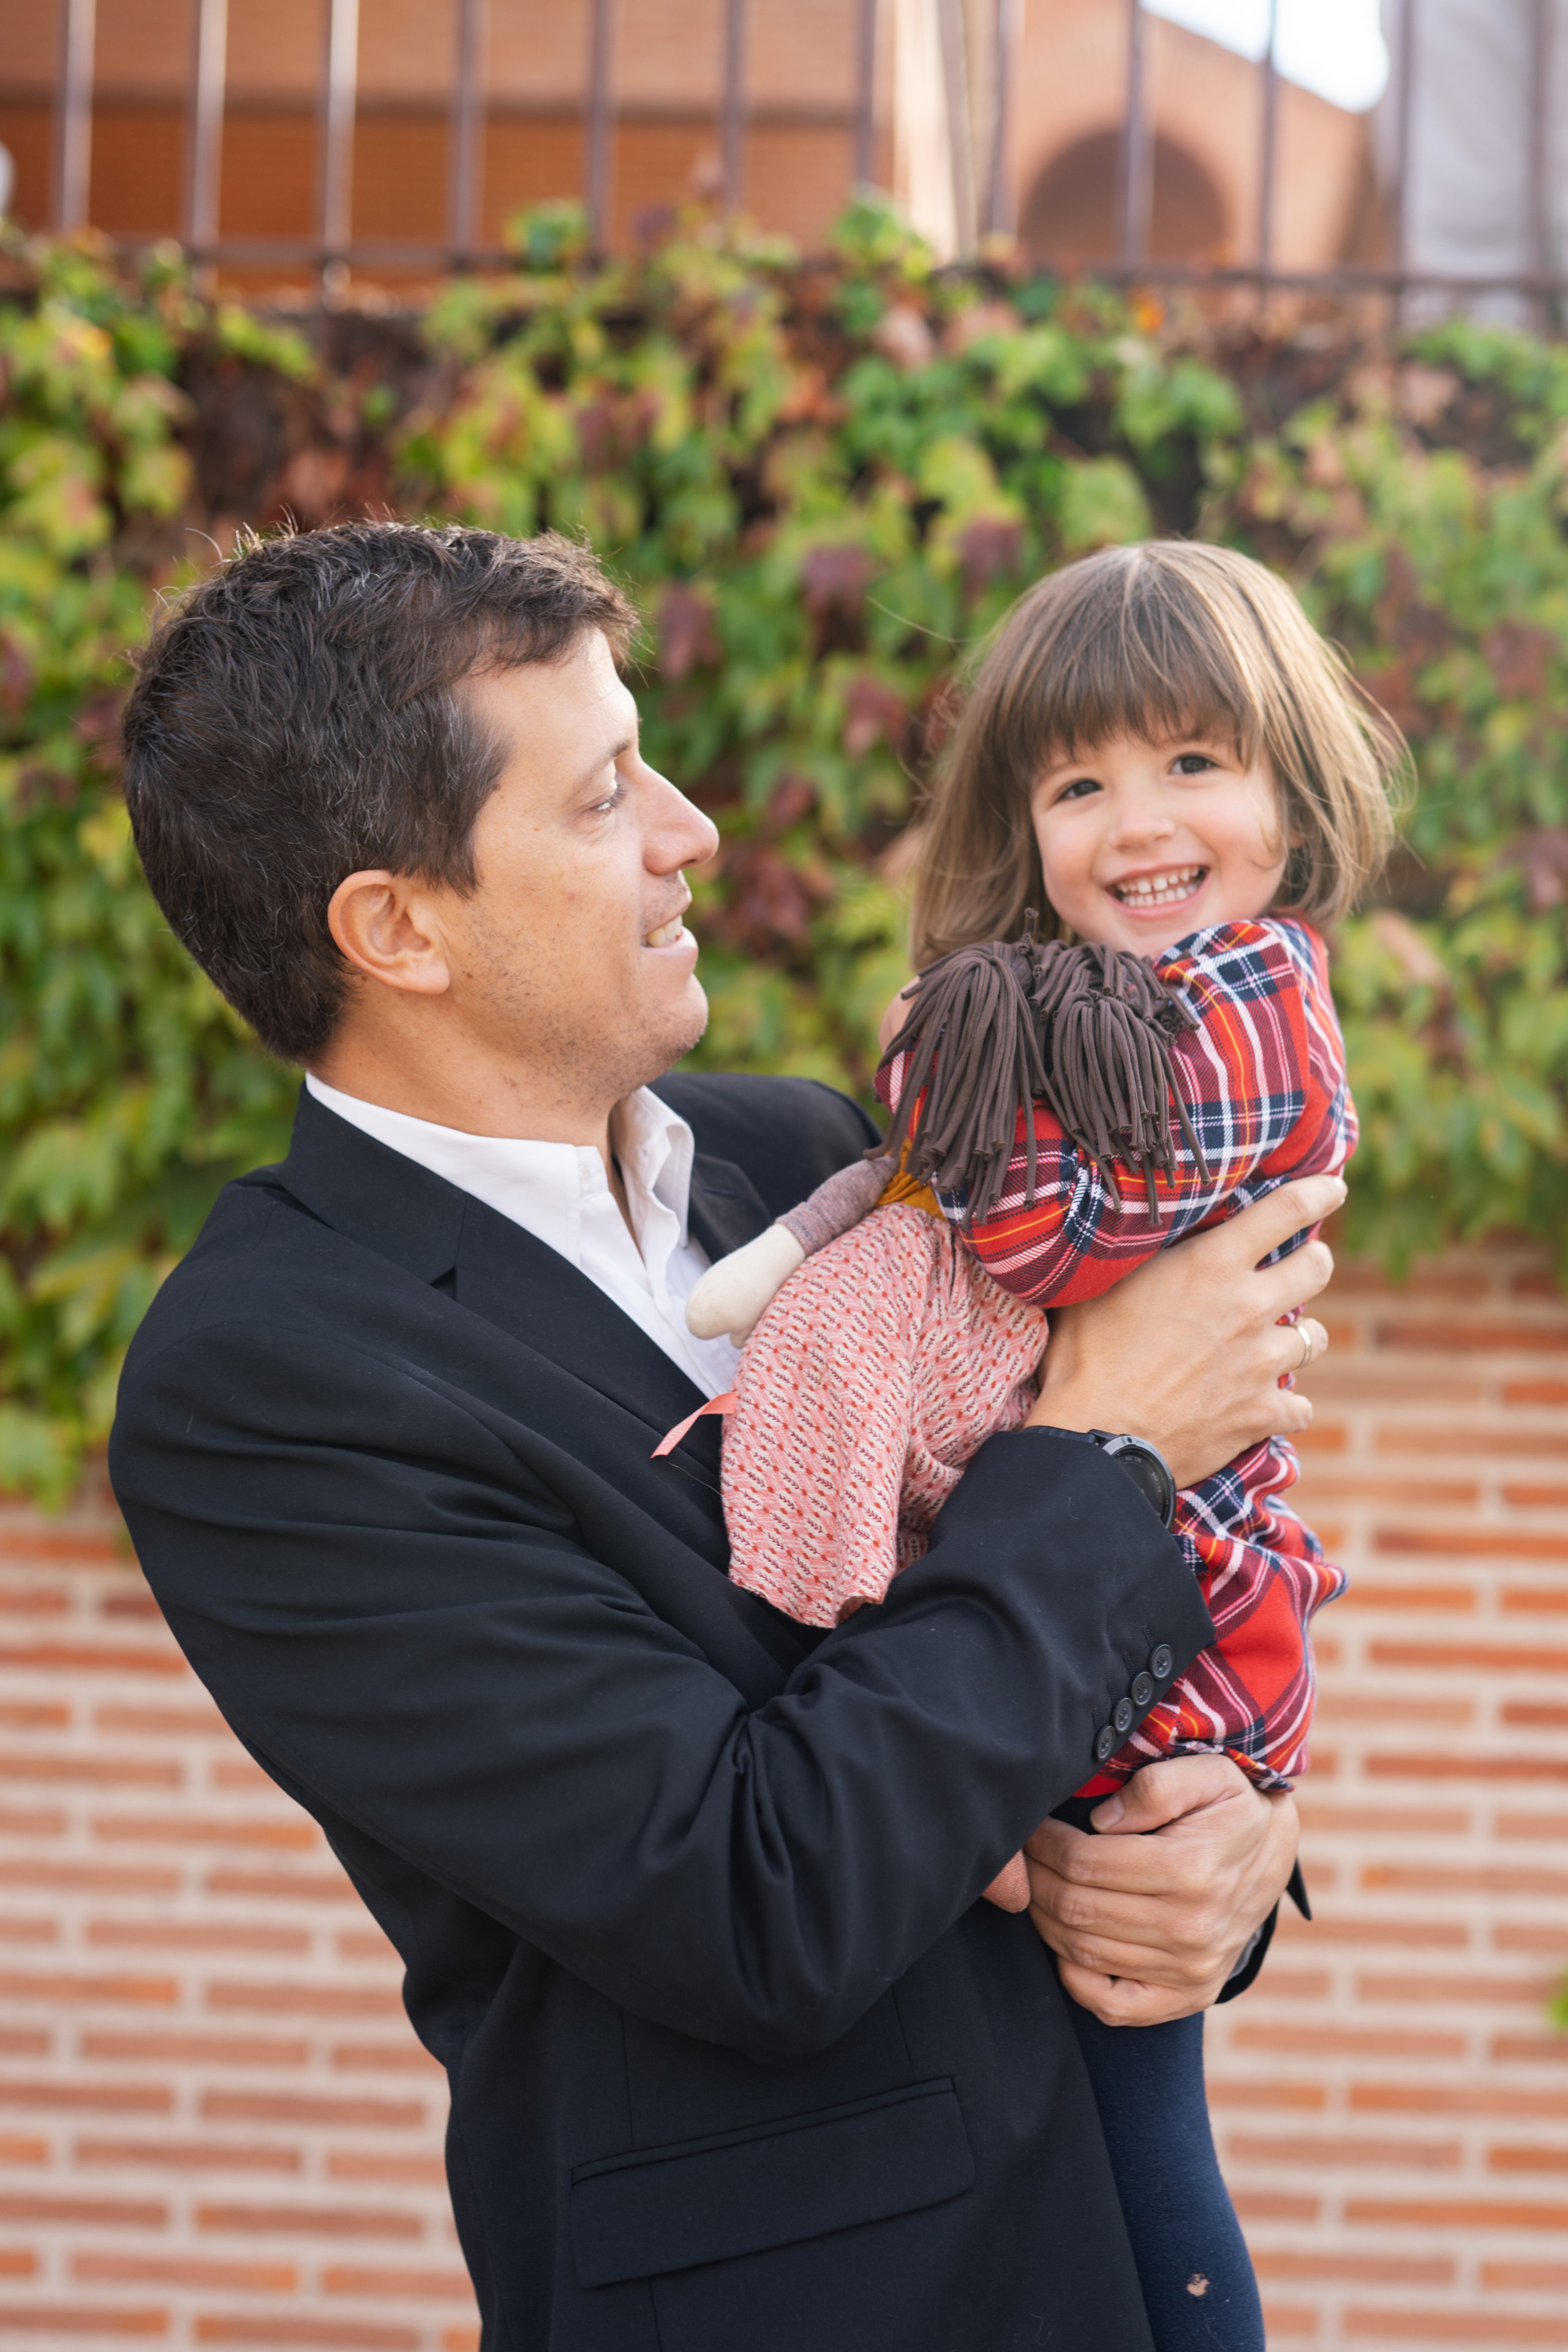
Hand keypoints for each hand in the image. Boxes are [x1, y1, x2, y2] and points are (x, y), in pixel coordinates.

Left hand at [1024, 1754, 1298, 2026]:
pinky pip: (1113, 2007)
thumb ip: (1155, 1787)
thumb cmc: (1230, 1808)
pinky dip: (1075, 1981)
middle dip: (1035, 1879)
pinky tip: (1065, 1944)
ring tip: (1037, 1886)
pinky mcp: (1189, 1996)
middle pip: (1076, 1909)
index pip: (1084, 1864)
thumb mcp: (1208, 1773)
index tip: (1031, 1828)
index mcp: (1191, 1870)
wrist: (1273, 1855)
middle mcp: (1191, 1929)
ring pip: (1083, 1953)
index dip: (1044, 1845)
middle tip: (1022, 1857)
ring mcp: (1191, 1971)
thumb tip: (1100, 1821)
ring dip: (1044, 1919)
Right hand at [1026, 1173, 1343, 1487]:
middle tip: (1300, 1264)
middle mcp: (1249, 1308)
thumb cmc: (1085, 1356)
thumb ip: (1138, 1256)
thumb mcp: (1103, 1284)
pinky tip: (1268, 1403)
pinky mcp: (1260, 1414)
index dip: (1318, 1193)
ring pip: (1313, 1337)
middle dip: (1312, 1261)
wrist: (1096, 1438)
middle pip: (1315, 1268)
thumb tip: (1131, 1229)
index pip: (1285, 1212)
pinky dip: (1286, 1404)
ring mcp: (1261, 1364)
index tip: (1333, 1188)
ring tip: (1281, 1338)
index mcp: (1212, 1265)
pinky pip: (1299, 1406)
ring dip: (1300, 1334)